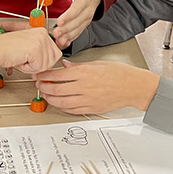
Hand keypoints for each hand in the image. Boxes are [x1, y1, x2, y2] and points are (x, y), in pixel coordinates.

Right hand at [0, 28, 61, 73]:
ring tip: (21, 58)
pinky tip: (19, 59)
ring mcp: (40, 41)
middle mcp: (43, 34)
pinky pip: (37, 68)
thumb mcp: (30, 48)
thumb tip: (51, 62)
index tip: (30, 57)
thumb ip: (42, 53)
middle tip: (24, 58)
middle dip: (38, 65)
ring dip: (31, 67)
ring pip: (45, 65)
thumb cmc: (7, 49)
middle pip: (52, 60)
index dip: (43, 61)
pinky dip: (27, 68)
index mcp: (42, 32)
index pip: (55, 54)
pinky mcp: (35, 49)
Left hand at [33, 60, 159, 113]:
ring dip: (50, 99)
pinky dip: (62, 107)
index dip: (44, 75)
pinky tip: (59, 103)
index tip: (39, 74)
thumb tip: (65, 65)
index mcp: (84, 73)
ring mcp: (87, 100)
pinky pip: (71, 110)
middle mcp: (83, 87)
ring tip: (45, 95)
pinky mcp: (91, 109)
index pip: (57, 75)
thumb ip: (78, 66)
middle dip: (43, 87)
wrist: (133, 87)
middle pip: (55, 89)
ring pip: (61, 102)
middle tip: (38, 84)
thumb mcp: (97, 63)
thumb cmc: (119, 73)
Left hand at [53, 0, 100, 48]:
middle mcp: (88, 10)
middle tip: (56, 33)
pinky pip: (79, 31)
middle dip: (67, 28)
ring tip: (59, 40)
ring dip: (68, 35)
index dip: (69, 16)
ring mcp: (87, 18)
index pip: (78, 8)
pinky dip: (72, 38)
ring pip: (79, 28)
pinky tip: (64, 42)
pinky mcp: (84, 23)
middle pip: (78, 21)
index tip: (60, 21)